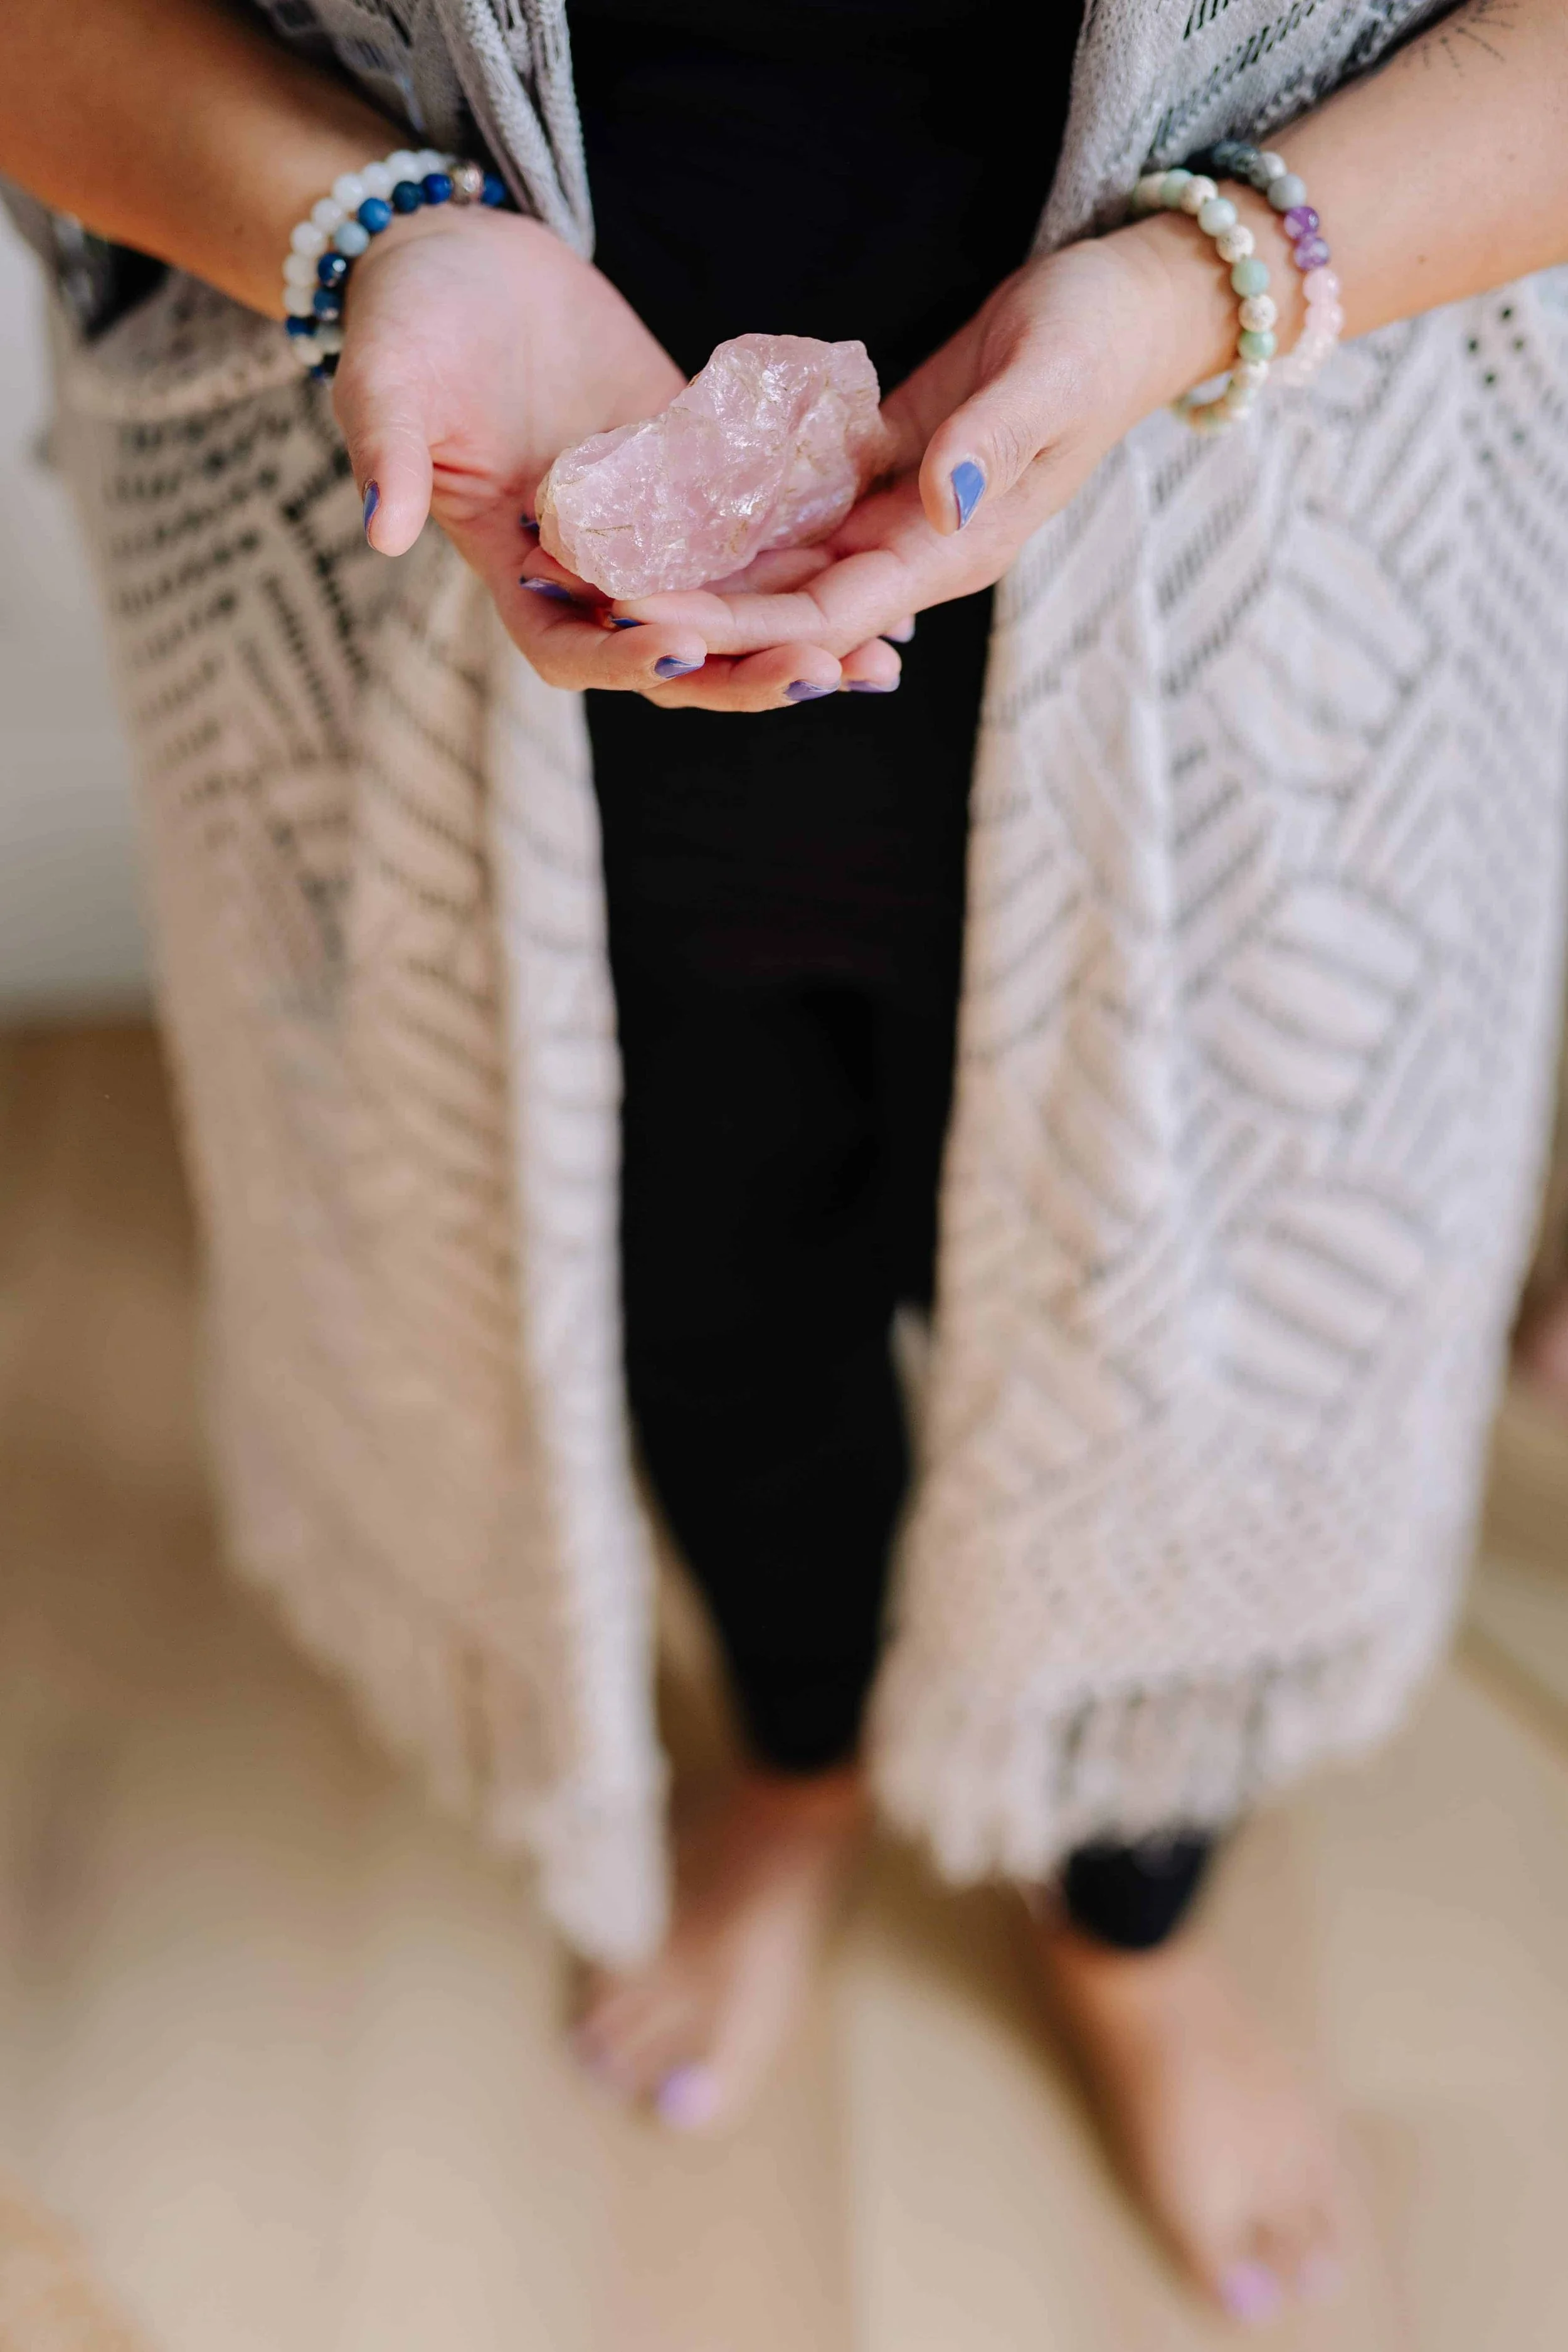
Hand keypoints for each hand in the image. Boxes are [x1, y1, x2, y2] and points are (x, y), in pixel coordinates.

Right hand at [333, 206, 900, 707]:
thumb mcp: (386, 380)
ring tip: (882, 656)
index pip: (570, 648)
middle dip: (746, 673)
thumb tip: (385, 530)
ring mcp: (650, 538)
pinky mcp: (698, 487)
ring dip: (804, 640)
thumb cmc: (410, 321)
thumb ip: (389, 454)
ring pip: (734, 617)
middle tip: (825, 673)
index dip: (623, 658)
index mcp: (513, 570)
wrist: (461, 260)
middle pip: (674, 656)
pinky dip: (822, 569)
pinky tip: (893, 583)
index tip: (680, 647)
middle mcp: (590, 575)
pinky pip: (766, 545)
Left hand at [599, 227, 1237, 657]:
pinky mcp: (877, 465)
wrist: (1129, 304)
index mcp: (956, 550)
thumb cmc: (1102, 337)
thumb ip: (993, 443)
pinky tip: (658, 498)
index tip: (662, 620)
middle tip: (598, 602)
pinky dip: (731, 506)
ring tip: (605, 564)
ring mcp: (893, 511)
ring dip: (701, 571)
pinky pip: (793, 502)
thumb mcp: (1052, 379)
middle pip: (789, 604)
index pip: (831, 611)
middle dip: (698, 612)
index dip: (746, 624)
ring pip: (782, 562)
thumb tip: (937, 508)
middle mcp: (915, 547)